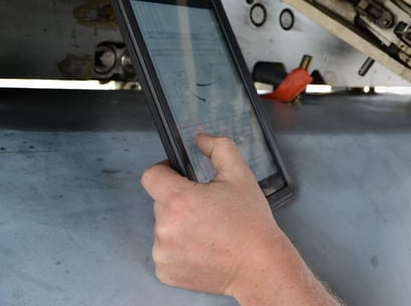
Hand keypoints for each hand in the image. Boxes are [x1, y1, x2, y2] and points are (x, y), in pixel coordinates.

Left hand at [142, 134, 337, 304]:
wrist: (258, 266)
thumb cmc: (251, 223)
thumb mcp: (241, 175)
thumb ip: (219, 148)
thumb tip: (201, 139)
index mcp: (179, 200)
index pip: (151, 176)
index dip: (165, 171)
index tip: (178, 176)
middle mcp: (165, 227)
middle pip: (161, 203)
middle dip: (180, 201)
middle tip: (208, 208)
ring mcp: (163, 252)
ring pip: (164, 227)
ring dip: (180, 226)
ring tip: (209, 232)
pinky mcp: (166, 272)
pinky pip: (166, 252)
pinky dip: (180, 249)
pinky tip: (203, 248)